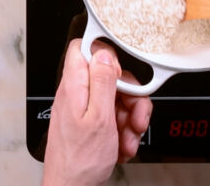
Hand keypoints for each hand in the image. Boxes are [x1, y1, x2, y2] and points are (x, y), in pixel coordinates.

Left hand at [42, 39, 151, 185]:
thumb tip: (103, 52)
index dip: (106, 53)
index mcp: (74, 86)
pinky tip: (122, 145)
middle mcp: (77, 94)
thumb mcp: (99, 118)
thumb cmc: (80, 161)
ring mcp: (83, 110)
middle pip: (110, 76)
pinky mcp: (90, 124)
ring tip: (128, 138)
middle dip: (130, 96)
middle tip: (134, 116)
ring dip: (130, 119)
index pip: (83, 47)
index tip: (121, 72)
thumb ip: (102, 81)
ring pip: (116, 99)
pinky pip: (113, 117)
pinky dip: (123, 131)